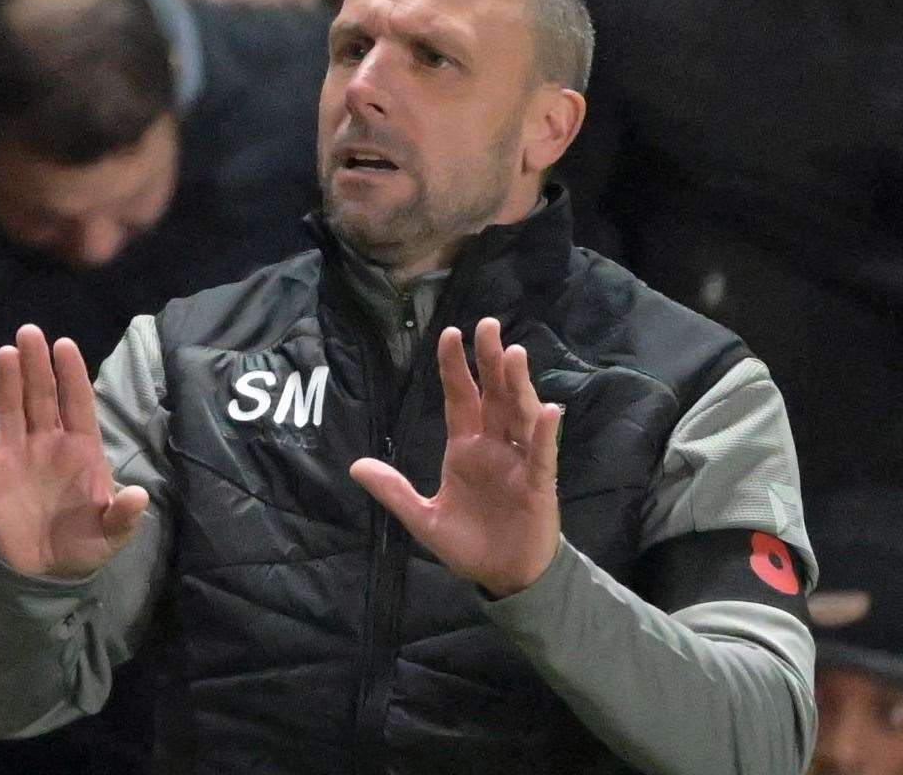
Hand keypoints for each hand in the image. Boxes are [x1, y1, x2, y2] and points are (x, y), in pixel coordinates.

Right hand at [0, 325, 147, 578]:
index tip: (65, 345)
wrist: (47, 571)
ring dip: (8, 381)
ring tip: (7, 352)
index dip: (71, 375)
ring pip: (12, 409)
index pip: (77, 402)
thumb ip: (124, 514)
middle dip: (38, 365)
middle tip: (30, 332)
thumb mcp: (113, 533)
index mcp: (82, 448)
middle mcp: (49, 443)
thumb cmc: (86, 543)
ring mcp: (18, 455)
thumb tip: (140, 496)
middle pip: (43, 397)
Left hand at [350, 318, 562, 597]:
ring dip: (518, 385)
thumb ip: (394, 491)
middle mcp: (493, 446)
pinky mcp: (539, 484)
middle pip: (493, 394)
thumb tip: (354, 466)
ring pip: (519, 414)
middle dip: (490, 360)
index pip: (460, 398)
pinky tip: (547, 411)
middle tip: (488, 324)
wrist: (503, 577)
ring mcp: (518, 462)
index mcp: (465, 448)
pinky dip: (545, 434)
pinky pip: (542, 455)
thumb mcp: (423, 518)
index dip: (455, 367)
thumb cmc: (469, 544)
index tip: (450, 333)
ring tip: (515, 354)